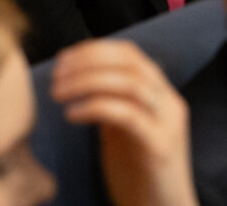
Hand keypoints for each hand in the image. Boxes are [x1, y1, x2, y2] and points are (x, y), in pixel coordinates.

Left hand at [51, 39, 198, 205]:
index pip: (131, 54)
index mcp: (162, 96)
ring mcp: (168, 124)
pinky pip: (127, 115)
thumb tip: (82, 80)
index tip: (63, 59)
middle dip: (89, 61)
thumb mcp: (123, 133)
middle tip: (57, 74)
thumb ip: (112, 105)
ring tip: (57, 92)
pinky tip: (71, 114)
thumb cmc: (139, 177)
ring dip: (88, 81)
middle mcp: (170, 103)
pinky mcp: (160, 147)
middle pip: (131, 62)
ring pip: (130, 83)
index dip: (95, 50)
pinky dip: (96, 107)